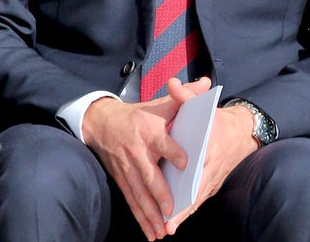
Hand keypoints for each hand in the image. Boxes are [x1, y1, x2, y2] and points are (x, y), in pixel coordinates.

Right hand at [82, 77, 209, 239]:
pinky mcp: (122, 179)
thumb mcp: (160, 102)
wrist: (102, 123)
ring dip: (150, 213)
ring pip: (140, 194)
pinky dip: (140, 217)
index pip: (162, 142)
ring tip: (162, 229)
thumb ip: (185, 95)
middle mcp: (137, 152)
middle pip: (149, 175)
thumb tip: (207, 83)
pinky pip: (131, 201)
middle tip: (171, 209)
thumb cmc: (140, 113)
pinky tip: (150, 232)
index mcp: (149, 131)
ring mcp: (127, 168)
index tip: (185, 162)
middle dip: (160, 194)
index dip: (173, 151)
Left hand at [164, 93, 261, 231]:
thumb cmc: (217, 120)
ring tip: (168, 228)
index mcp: (211, 144)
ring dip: (184, 214)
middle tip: (169, 221)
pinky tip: (174, 223)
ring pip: (197, 198)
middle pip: (198, 187)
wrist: (242, 133)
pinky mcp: (212, 185)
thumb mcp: (203, 104)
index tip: (178, 184)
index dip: (190, 172)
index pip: (200, 159)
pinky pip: (198, 200)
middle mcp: (214, 164)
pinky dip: (187, 212)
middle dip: (184, 205)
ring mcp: (214, 177)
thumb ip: (185, 96)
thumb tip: (172, 84)